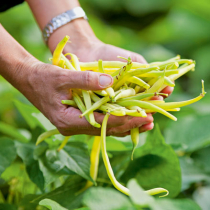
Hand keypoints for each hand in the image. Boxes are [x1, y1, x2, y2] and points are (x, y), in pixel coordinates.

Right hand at [21, 60, 152, 135]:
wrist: (30, 80)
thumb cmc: (43, 78)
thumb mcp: (63, 76)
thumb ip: (86, 80)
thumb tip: (110, 82)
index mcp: (68, 121)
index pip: (103, 123)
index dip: (125, 119)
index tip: (145, 115)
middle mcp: (74, 128)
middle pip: (107, 129)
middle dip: (130, 124)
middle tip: (152, 120)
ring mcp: (76, 125)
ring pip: (106, 128)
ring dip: (126, 124)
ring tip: (146, 121)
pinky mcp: (79, 119)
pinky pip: (102, 122)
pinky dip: (116, 119)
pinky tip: (129, 116)